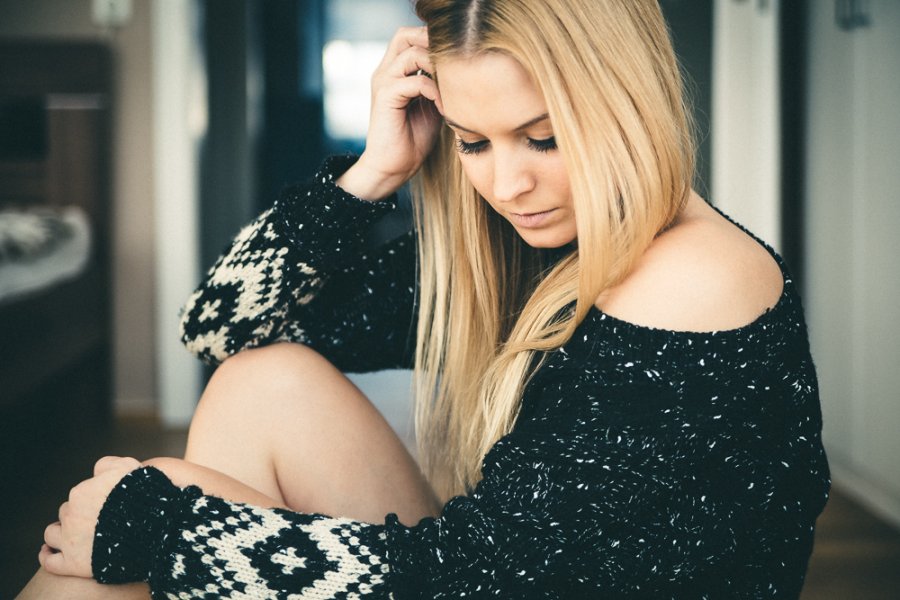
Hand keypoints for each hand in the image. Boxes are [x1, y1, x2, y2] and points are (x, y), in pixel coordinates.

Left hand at [39, 456, 141, 577]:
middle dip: (77, 516)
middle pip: (66, 513)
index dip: (91, 500)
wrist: (151, 526)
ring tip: (72, 536)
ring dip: (59, 533)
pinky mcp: (73, 563)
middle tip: (93, 522)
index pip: (79, 495)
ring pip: (52, 534)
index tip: (102, 506)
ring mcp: (70, 540)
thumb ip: (107, 465)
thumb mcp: (127, 467)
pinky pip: (49, 562)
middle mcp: (71, 515)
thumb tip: (97, 471)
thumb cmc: (143, 495)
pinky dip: (48, 557)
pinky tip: (49, 553)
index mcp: (81, 493)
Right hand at [337, 26, 443, 199]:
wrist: (394, 167)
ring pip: (412, 53)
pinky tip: (444, 108)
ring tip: (452, 87)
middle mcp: (385, 71)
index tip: (457, 59)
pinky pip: (416, 81)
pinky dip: (435, 92)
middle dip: (431, 43)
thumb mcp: (432, 105)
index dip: (432, 40)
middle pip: (405, 35)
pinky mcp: (385, 97)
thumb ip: (440, 84)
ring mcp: (383, 82)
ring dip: (437, 67)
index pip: (410, 37)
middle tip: (453, 64)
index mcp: (394, 71)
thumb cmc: (413, 140)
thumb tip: (464, 70)